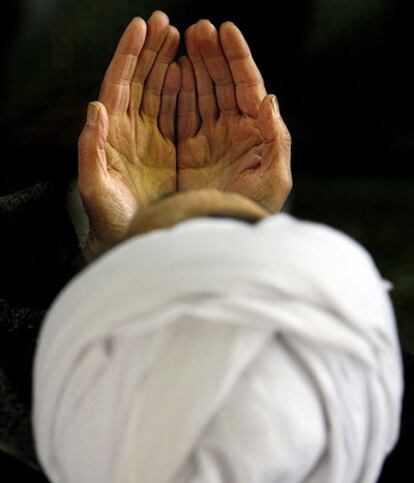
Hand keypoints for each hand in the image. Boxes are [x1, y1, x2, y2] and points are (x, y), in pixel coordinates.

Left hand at [77, 11, 180, 261]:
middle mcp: (129, 131)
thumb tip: (96, 107)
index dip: (129, 55)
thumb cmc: (108, 217)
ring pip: (158, 92)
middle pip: (139, 80)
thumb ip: (91, 148)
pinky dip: (180, 93)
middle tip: (165, 24)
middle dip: (151, 51)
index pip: (118, 84)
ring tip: (179, 39)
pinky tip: (186, 75)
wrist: (129, 238)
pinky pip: (175, 115)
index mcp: (111, 133)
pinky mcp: (166, 151)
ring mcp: (149, 139)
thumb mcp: (95, 185)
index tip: (141, 27)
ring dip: (167, 64)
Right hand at [177, 20, 291, 212]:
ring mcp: (208, 139)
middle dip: (211, 55)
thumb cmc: (253, 209)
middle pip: (221, 83)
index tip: (226, 31)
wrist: (221, 234)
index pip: (247, 86)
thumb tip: (268, 99)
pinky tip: (172, 72)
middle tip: (199, 29)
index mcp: (255, 133)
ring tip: (183, 39)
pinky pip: (180, 114)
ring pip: (200, 93)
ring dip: (193, 66)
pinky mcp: (186, 151)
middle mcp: (232, 132)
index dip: (238, 58)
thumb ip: (276, 139)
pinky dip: (176, 93)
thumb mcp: (274, 178)